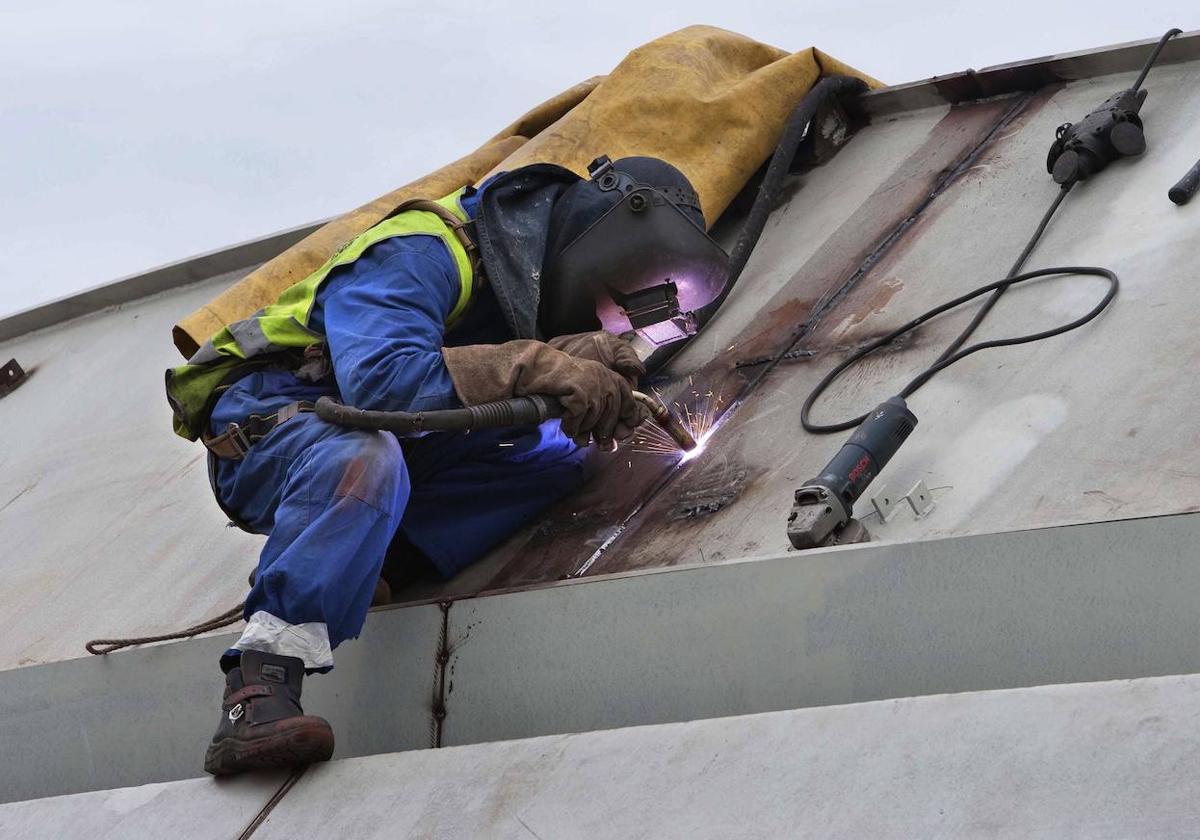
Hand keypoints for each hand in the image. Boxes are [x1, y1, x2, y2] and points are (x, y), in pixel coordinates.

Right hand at [442, 340, 648, 447]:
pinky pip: (580, 417)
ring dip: (584, 429)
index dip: (629, 416)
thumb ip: (602, 413)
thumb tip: (616, 439)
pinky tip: (566, 426)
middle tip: (597, 443)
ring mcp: (591, 382)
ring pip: (596, 417)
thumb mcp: (586, 395)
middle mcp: (603, 376)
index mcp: (607, 375)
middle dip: (604, 431)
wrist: (535, 371)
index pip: (628, 398)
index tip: (625, 431)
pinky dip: (573, 426)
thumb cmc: (559, 386)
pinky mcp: (579, 390)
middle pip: (613, 412)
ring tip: (575, 433)